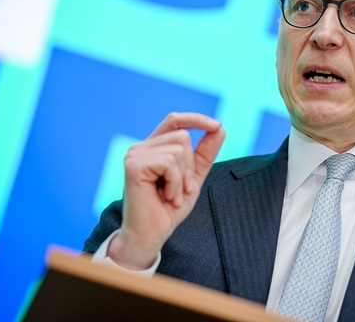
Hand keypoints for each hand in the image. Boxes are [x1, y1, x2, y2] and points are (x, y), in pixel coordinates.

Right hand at [107, 112, 224, 268]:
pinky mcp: (134, 165)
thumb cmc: (168, 208)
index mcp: (154, 147)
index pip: (175, 121)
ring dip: (182, 177)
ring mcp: (135, 154)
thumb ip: (204, 154)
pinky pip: (169, 162)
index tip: (217, 126)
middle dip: (190, 166)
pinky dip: (174, 183)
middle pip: (183, 136)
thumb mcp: (193, 177)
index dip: (196, 119)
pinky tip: (165, 196)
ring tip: (171, 195)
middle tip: (181, 190)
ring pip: (178, 149)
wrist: (151, 235)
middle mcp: (141, 147)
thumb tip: (220, 128)